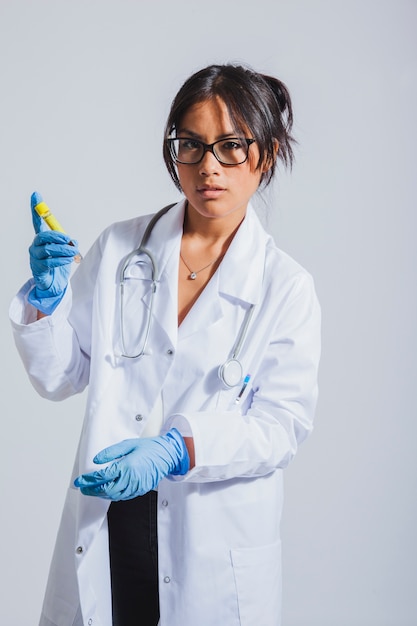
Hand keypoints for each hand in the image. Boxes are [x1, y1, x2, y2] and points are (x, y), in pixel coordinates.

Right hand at [28, 192, 79, 314]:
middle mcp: (36, 245)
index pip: (38, 221)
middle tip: (68, 240)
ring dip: (63, 250)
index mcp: (42, 239)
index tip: (35, 195)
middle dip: (57, 236)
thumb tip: (72, 242)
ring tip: (73, 252)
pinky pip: (50, 262)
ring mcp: (36, 256)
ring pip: (49, 249)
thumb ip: (69, 244)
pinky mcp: (38, 267)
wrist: (52, 283)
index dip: (36, 209)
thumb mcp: (66, 251)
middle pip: (43, 236)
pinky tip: (68, 260)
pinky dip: (61, 260)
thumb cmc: (57, 264)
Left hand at [74, 428, 189, 500]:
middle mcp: (130, 479)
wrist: (168, 455)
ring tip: (92, 490)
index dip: (88, 480)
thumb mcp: (128, 445)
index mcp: (126, 466)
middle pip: (105, 489)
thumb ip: (111, 453)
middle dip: (91, 490)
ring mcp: (136, 487)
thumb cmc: (150, 448)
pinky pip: (123, 496)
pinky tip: (108, 491)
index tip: (79, 481)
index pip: (101, 477)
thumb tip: (96, 460)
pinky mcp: (140, 490)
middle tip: (82, 488)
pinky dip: (112, 495)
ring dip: (100, 494)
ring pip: (113, 496)